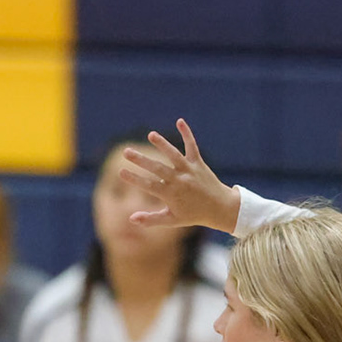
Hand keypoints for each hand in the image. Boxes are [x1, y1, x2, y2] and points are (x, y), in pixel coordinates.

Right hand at [118, 119, 240, 233]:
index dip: (134, 179)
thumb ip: (151, 219)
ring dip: (162, 144)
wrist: (220, 208)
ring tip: (151, 134)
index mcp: (171, 194)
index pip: (149, 185)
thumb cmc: (193, 215)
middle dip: (141, 160)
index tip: (121, 171)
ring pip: (174, 155)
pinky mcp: (198, 163)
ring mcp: (189, 170)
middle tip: (126, 151)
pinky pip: (192, 146)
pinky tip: (180, 121)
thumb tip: (131, 219)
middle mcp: (179, 181)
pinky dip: (187, 134)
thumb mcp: (171, 220)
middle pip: (157, 169)